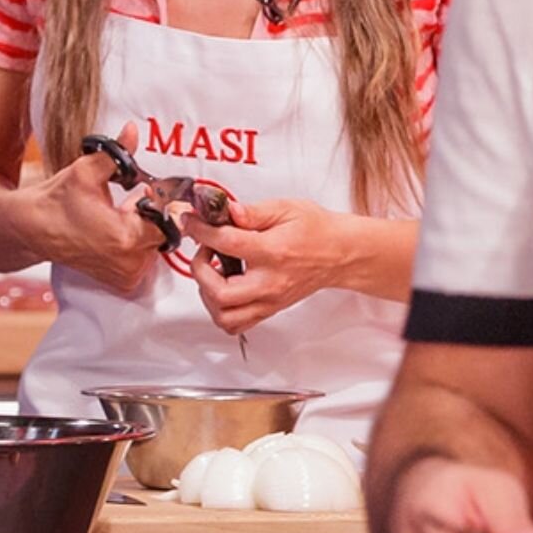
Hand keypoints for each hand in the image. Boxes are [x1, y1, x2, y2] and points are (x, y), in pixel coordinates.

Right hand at [20, 120, 156, 294]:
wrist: (31, 230)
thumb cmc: (57, 201)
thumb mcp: (86, 171)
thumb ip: (117, 153)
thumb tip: (133, 131)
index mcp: (125, 237)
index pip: (168, 218)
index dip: (161, 202)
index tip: (146, 191)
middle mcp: (129, 262)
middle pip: (164, 232)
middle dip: (152, 214)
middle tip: (132, 201)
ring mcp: (125, 276)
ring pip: (155, 245)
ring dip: (145, 228)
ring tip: (121, 213)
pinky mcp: (120, 281)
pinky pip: (144, 258)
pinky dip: (136, 243)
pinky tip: (118, 228)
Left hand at [185, 198, 403, 334]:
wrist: (341, 253)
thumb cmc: (318, 231)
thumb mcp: (287, 208)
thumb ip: (253, 212)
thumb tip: (226, 212)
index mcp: (273, 252)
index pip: (225, 243)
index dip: (200, 230)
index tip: (191, 221)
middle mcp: (270, 282)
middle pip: (219, 292)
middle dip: (200, 271)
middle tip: (204, 251)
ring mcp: (270, 300)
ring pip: (225, 316)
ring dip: (208, 295)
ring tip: (213, 272)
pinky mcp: (270, 309)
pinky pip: (236, 323)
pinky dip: (221, 311)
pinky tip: (223, 289)